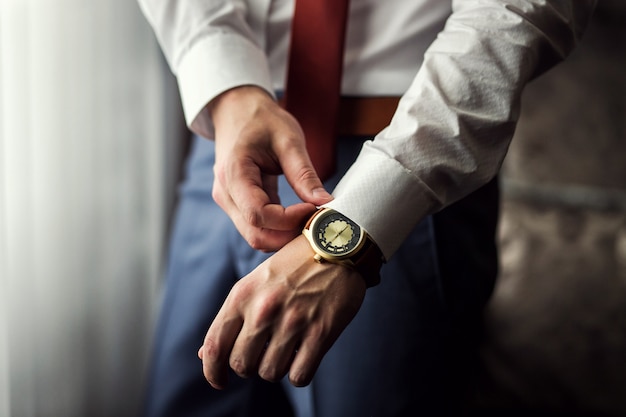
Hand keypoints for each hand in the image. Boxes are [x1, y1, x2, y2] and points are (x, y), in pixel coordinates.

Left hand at [198, 235, 365, 387]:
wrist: (338, 244)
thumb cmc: (294, 264)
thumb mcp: (256, 282)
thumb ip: (232, 317)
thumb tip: (206, 356)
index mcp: (242, 295)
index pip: (215, 345)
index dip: (212, 372)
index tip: (219, 381)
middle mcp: (263, 310)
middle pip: (241, 365)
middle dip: (249, 367)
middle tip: (263, 354)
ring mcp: (293, 322)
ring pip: (270, 373)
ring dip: (276, 368)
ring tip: (286, 351)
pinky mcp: (320, 332)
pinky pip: (299, 375)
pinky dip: (300, 373)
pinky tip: (304, 357)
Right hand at [210, 86, 332, 251]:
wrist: (237, 110)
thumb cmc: (262, 120)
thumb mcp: (289, 140)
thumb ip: (304, 174)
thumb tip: (325, 203)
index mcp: (234, 174)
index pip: (259, 214)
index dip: (289, 219)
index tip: (313, 209)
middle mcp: (226, 193)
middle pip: (256, 234)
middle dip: (288, 234)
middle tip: (316, 220)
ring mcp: (229, 201)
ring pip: (256, 236)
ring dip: (284, 235)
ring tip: (309, 217)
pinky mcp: (237, 205)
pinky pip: (258, 227)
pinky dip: (279, 229)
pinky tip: (298, 215)